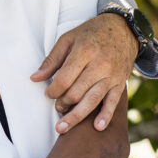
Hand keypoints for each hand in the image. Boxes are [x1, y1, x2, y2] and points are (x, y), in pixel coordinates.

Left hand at [32, 14, 136, 132]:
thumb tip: (34, 79)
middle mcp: (99, 65)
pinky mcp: (120, 83)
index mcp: (84, 52)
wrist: (123, 30)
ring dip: (76, 116)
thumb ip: (51, 60)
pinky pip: (113, 102)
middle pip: (76, 93)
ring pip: (92, 101)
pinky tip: (97, 127)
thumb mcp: (68, 39)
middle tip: (57, 107)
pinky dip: (105, 116)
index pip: (64, 79)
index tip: (48, 94)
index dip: (52, 91)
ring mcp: (111, 76)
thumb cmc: (91, 33)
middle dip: (62, 104)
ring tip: (63, 126)